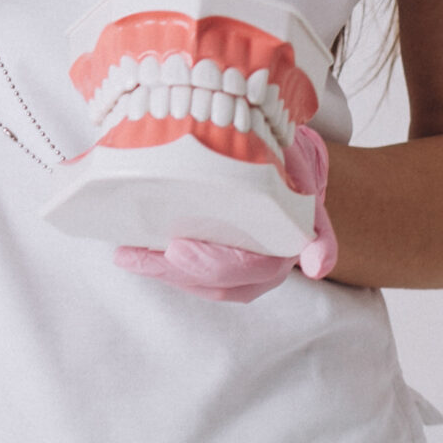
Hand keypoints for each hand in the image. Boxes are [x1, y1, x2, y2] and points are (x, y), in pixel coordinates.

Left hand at [111, 125, 339, 301]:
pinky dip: (161, 264)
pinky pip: (191, 273)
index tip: (177, 249)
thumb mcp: (306, 180)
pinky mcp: (217, 256)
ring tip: (126, 254)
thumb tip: (317, 266)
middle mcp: (264, 265)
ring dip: (160, 271)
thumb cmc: (293, 165)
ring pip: (200, 283)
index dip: (212, 263)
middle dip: (172, 271)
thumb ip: (316, 223)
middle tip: (134, 253)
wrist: (290, 159)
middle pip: (216, 281)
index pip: (249, 268)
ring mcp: (240, 264)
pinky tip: (133, 250)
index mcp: (287, 247)